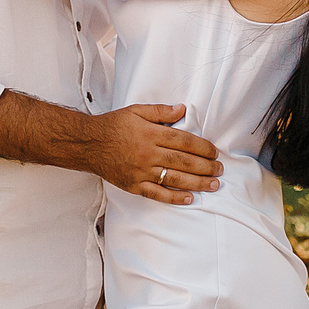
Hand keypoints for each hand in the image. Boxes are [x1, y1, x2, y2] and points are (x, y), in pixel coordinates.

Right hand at [84, 104, 222, 205]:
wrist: (88, 144)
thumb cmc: (113, 126)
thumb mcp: (136, 111)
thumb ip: (160, 111)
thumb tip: (182, 109)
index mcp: (150, 134)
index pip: (184, 141)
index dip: (202, 147)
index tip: (214, 152)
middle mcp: (148, 153)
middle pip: (183, 161)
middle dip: (205, 166)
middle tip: (220, 169)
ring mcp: (141, 172)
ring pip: (175, 178)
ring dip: (197, 182)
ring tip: (213, 184)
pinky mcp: (134, 185)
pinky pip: (157, 194)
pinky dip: (174, 197)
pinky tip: (189, 198)